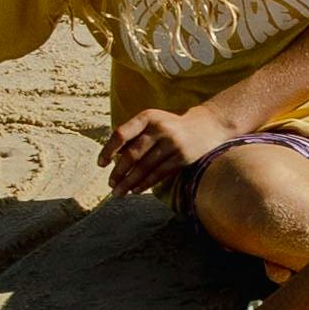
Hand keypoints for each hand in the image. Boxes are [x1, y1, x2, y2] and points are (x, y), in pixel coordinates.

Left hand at [105, 107, 225, 192]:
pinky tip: (135, 190)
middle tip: (110, 184)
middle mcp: (159, 128)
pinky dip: (145, 183)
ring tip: (118, 192)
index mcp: (148, 117)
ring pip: (144, 167)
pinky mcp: (182, 157)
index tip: (101, 164)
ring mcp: (172, 143)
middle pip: (132, 154)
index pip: (121, 134)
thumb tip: (111, 157)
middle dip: (118, 172)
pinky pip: (158, 173)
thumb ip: (134, 134)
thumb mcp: (153, 122)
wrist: (207, 126)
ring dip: (129, 182)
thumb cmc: (171, 126)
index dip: (108, 150)